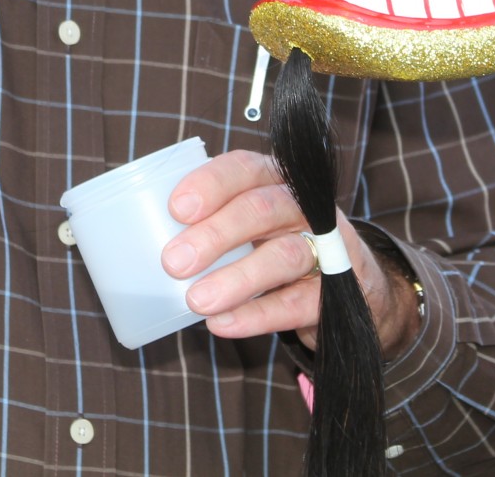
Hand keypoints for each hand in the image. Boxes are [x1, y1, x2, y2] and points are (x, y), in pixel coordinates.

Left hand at [160, 150, 420, 356]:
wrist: (356, 286)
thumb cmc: (278, 246)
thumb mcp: (252, 225)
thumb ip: (211, 223)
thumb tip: (138, 240)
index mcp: (275, 181)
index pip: (245, 169)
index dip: (212, 184)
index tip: (176, 208)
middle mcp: (304, 207)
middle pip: (263, 209)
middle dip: (216, 234)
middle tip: (173, 262)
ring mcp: (326, 248)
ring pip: (284, 255)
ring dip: (236, 278)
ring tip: (196, 301)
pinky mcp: (339, 291)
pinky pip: (296, 302)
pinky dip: (257, 314)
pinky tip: (223, 324)